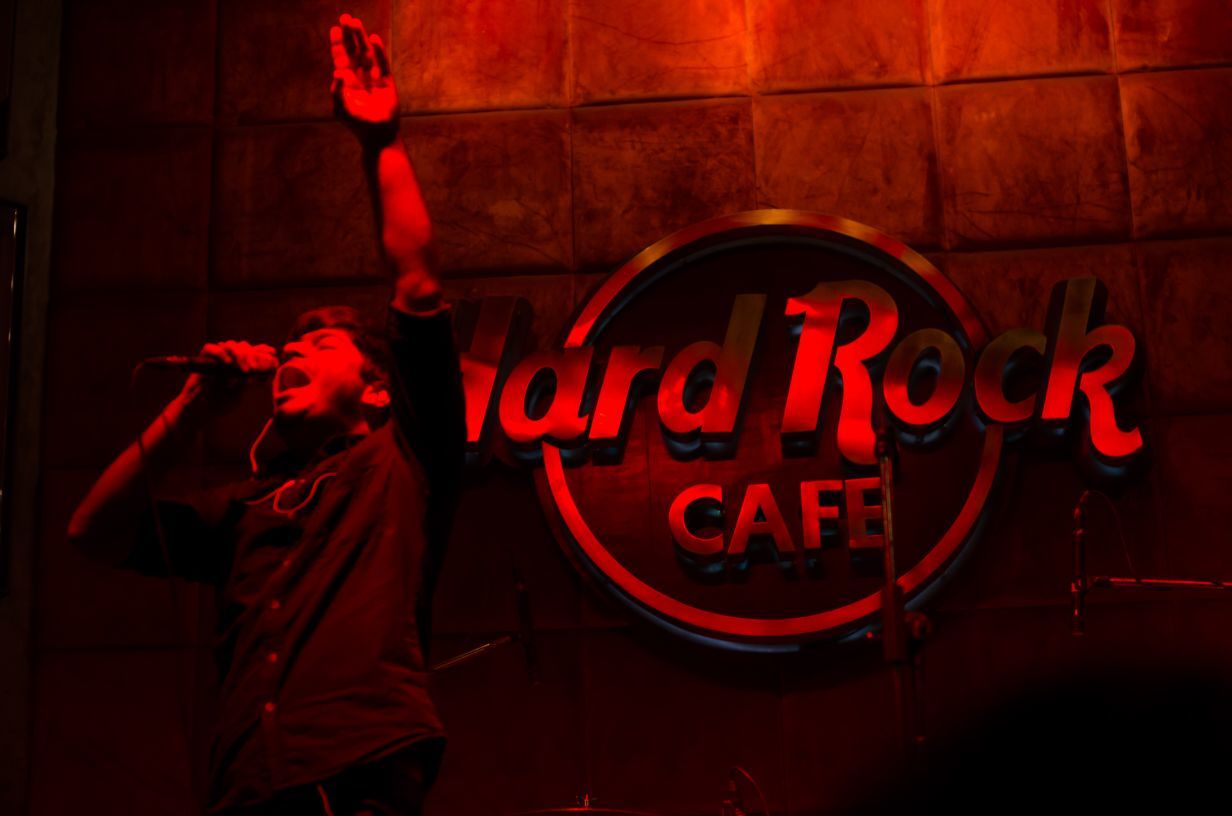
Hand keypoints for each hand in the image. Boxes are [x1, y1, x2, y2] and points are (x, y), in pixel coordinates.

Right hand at [177, 340, 278, 414]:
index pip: (254, 351)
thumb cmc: (221, 403)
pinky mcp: (203, 358)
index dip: (263, 350)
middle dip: (252, 355)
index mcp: (242, 364)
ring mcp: (217, 357)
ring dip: (240, 354)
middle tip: (254, 368)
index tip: (272, 352)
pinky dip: (220, 353)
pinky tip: (228, 362)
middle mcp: (231, 358)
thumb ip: (251, 381)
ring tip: (244, 370)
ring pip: (230, 345)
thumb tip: (265, 370)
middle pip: (244, 346)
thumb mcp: (240, 393)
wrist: (200, 410)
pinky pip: (211, 348)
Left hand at [330, 13, 398, 144]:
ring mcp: (373, 78)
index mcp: (347, 81)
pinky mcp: (387, 82)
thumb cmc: (358, 125)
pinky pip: (382, 63)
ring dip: (362, 38)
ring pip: (367, 53)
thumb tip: (337, 71)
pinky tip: (374, 39)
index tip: (335, 29)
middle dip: (349, 36)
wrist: (378, 136)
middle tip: (346, 18)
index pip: (341, 58)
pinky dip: (379, 51)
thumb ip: (337, 91)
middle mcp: (359, 76)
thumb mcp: (342, 109)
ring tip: (356, 23)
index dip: (338, 44)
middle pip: (354, 51)